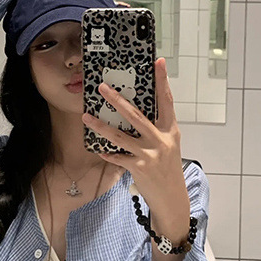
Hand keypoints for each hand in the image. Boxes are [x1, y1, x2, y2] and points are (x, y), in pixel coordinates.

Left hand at [83, 51, 190, 246]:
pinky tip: (98, 148)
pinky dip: (107, 152)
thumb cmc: (168, 168)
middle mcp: (161, 140)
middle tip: (103, 88)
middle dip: (117, 100)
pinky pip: (118, 157)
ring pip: (120, 136)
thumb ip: (156, 129)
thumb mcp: (168, 144)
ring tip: (87, 117)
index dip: (163, 81)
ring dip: (101, 126)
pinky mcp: (139, 168)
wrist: (173, 198)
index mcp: (170, 130)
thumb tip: (134, 111)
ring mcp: (150, 154)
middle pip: (136, 115)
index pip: (167, 101)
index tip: (158, 62)